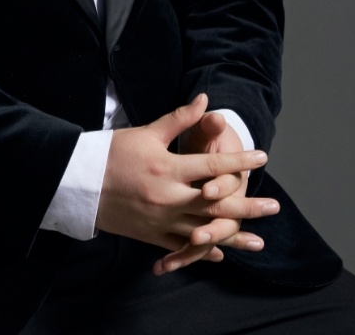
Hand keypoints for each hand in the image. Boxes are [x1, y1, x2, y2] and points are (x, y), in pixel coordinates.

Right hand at [95, 94, 278, 274]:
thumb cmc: (113, 152)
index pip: (212, 166)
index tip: (262, 157)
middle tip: (274, 206)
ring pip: (204, 231)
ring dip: (234, 236)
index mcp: (168, 168)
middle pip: (216, 203)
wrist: (80, 183)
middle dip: (247, 205)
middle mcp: (168, 197)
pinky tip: (223, 253)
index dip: (239, 161)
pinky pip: (183, 246)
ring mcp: (161, 220)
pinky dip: (204, 251)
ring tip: (259, 240)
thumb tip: (205, 100)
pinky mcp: (152, 235)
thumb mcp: (147, 132)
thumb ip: (179, 119)